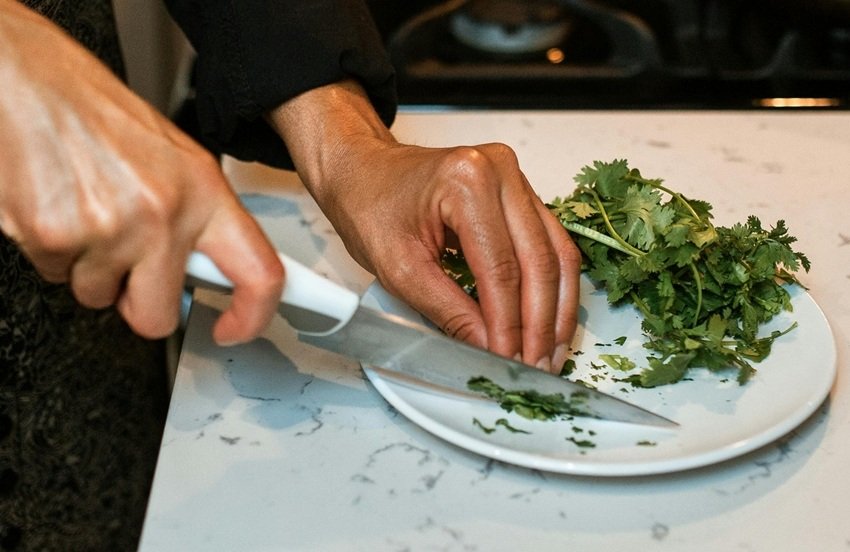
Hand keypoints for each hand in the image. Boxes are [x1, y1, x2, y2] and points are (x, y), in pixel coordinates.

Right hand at [0, 2, 282, 343]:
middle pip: (157, 316)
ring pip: (98, 296)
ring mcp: (107, 229)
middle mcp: (162, 213)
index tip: (235, 327)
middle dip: (138, 304)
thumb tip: (211, 268)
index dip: (252, 315)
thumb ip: (196, 217)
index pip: (258, 272)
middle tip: (128, 270)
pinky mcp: (52, 237)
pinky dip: (54, 252)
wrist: (23, 79)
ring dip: (91, 268)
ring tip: (85, 211)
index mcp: (204, 191)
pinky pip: (56, 276)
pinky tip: (58, 207)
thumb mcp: (173, 158)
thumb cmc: (95, 112)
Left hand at [269, 81, 579, 371]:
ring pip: (557, 252)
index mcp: (466, 183)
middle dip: (540, 323)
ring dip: (557, 309)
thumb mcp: (398, 268)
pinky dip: (553, 286)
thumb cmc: (370, 206)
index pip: (501, 268)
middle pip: (538, 260)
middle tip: (537, 367)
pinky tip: (551, 320)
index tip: (508, 362)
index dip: (509, 324)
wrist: (364, 171)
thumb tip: (488, 348)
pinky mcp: (522, 192)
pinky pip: (552, 242)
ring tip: (551, 353)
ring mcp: (516, 178)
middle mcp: (500, 171)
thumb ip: (448, 311)